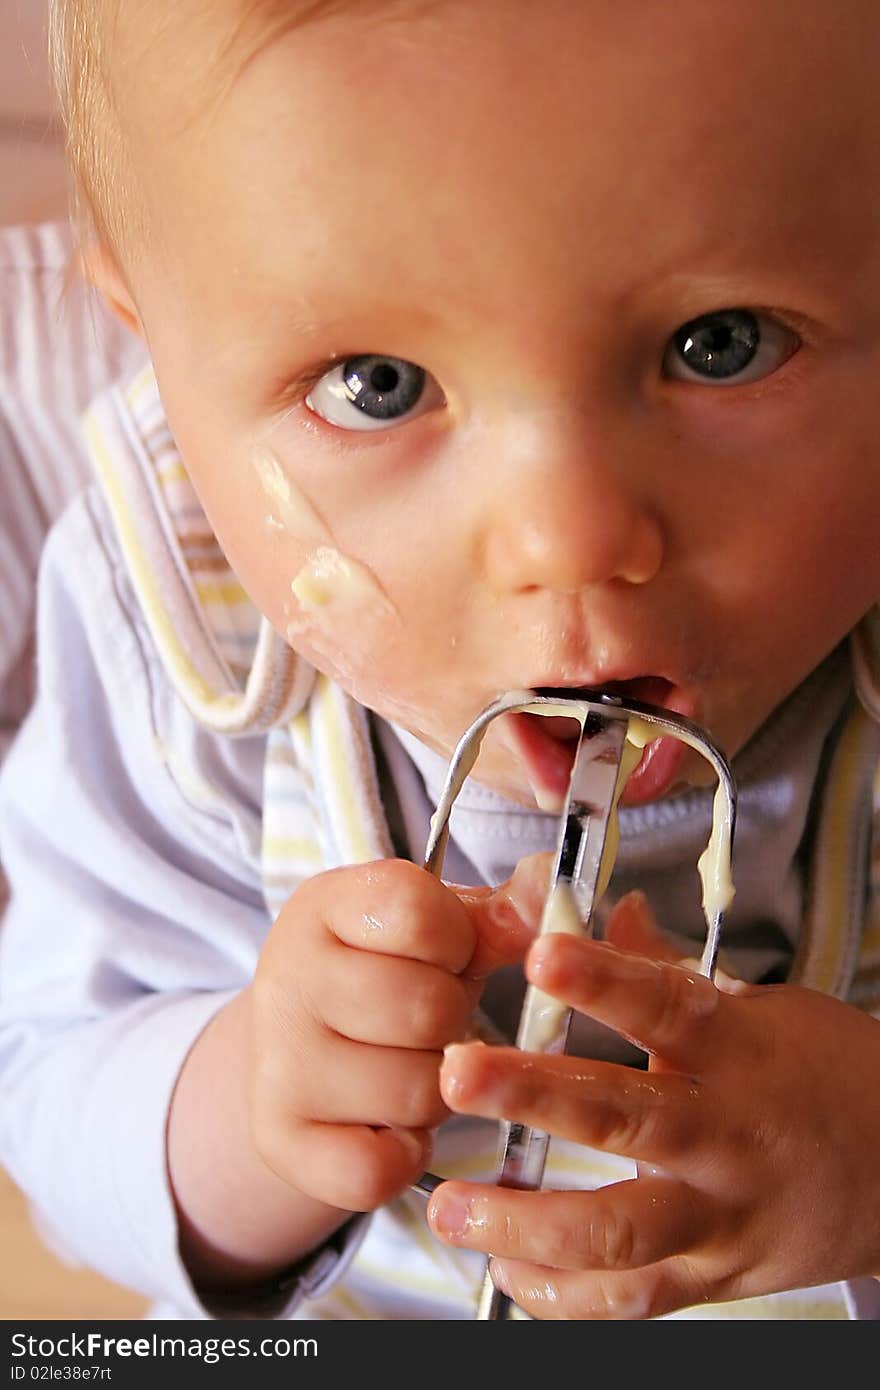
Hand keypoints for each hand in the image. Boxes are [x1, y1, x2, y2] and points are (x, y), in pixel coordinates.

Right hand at [247, 856, 542, 1213]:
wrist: (296, 1055)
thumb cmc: (386, 978)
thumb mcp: (435, 930)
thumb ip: (502, 912)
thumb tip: (552, 883)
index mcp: (325, 905)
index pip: (418, 911)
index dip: (457, 941)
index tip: (441, 953)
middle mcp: (288, 978)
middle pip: (427, 1008)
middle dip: (452, 1021)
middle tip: (426, 1020)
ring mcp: (278, 1064)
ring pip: (416, 1092)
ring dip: (437, 1091)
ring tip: (408, 1066)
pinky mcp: (281, 1143)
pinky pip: (381, 1167)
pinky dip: (403, 1154)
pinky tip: (388, 1124)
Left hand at [427, 891, 879, 1317]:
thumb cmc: (828, 1079)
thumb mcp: (764, 1008)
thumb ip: (670, 971)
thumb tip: (606, 911)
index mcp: (738, 1052)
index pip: (665, 1005)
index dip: (602, 980)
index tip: (543, 952)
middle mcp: (725, 1136)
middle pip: (625, 1119)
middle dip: (532, 1095)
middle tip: (458, 1072)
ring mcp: (722, 1215)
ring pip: (620, 1232)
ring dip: (526, 1223)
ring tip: (451, 1206)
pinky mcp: (719, 1276)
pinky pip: (633, 1301)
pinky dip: (563, 1294)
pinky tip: (508, 1268)